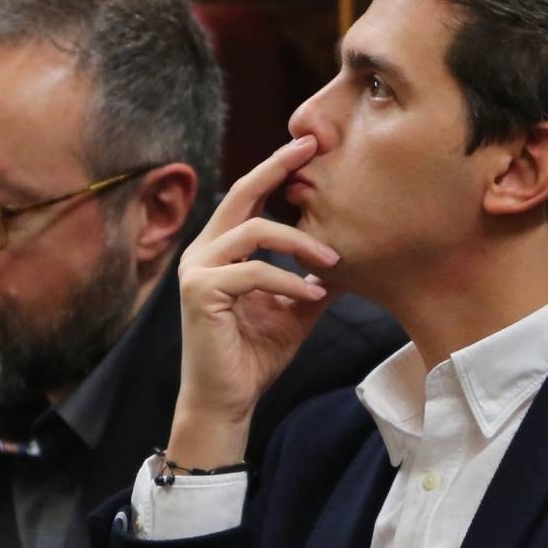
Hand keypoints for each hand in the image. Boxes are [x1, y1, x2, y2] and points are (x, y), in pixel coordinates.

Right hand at [169, 135, 339, 467]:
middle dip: (278, 166)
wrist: (227, 402)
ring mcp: (197, 270)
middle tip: (312, 146)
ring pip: (254, 232)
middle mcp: (202, 252)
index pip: (249, 198)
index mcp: (220, 250)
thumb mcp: (295, 308)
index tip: (309, 147)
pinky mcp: (200, 292)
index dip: (276, 170)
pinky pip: (253, 272)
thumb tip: (351, 252)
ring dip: (300, 243)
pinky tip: (313, 293)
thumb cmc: (255, 356)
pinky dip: (288, 280)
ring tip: (333, 262)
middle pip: (241, 194)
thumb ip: (312, 276)